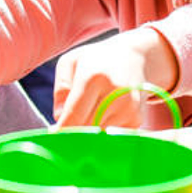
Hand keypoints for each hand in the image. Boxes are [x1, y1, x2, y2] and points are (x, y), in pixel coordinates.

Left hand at [53, 27, 177, 127]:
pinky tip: (105, 112)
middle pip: (86, 129)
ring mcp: (128, 108)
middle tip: (68, 124)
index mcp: (93, 78)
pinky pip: (111, 135)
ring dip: (89, 131)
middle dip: (73, 132)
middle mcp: (114, 94)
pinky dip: (103, 129)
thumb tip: (59, 118)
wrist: (135, 57)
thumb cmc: (96, 60)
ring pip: (98, 135)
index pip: (74, 116)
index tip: (54, 133)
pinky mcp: (136, 119)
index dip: (61, 130)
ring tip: (90, 111)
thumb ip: (61, 89)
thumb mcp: (70, 62)